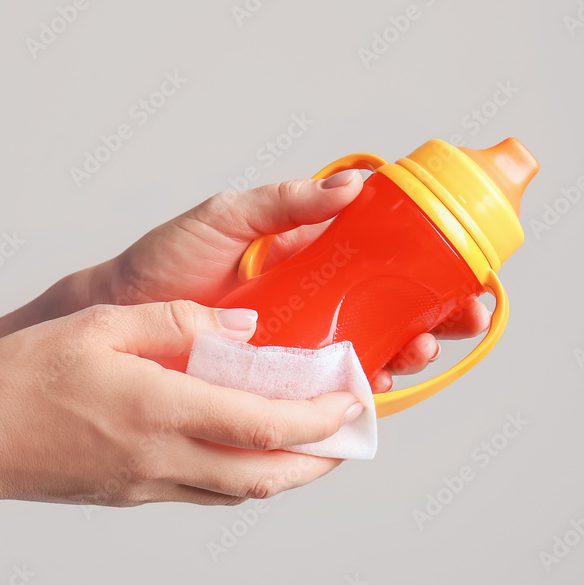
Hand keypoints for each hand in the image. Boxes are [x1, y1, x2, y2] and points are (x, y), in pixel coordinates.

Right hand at [0, 301, 361, 507]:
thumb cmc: (21, 377)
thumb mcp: (100, 325)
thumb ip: (178, 323)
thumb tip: (242, 329)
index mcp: (159, 410)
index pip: (263, 424)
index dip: (319, 417)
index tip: (351, 398)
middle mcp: (163, 458)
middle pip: (267, 474)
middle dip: (320, 457)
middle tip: (346, 428)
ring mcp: (149, 484)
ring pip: (243, 492)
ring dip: (288, 471)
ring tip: (311, 439)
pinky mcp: (134, 494)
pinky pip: (208, 493)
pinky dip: (245, 476)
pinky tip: (245, 447)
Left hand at [94, 170, 491, 392]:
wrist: (118, 315)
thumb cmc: (166, 261)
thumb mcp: (226, 217)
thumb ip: (284, 202)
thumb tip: (355, 186)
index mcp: (309, 259)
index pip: (386, 261)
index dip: (432, 269)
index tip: (465, 274)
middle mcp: (312, 305)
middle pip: (392, 314)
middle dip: (435, 320)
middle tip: (458, 321)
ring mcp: (296, 348)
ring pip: (367, 357)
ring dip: (403, 357)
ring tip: (413, 354)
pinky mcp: (274, 386)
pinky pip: (323, 397)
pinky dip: (352, 398)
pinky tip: (369, 395)